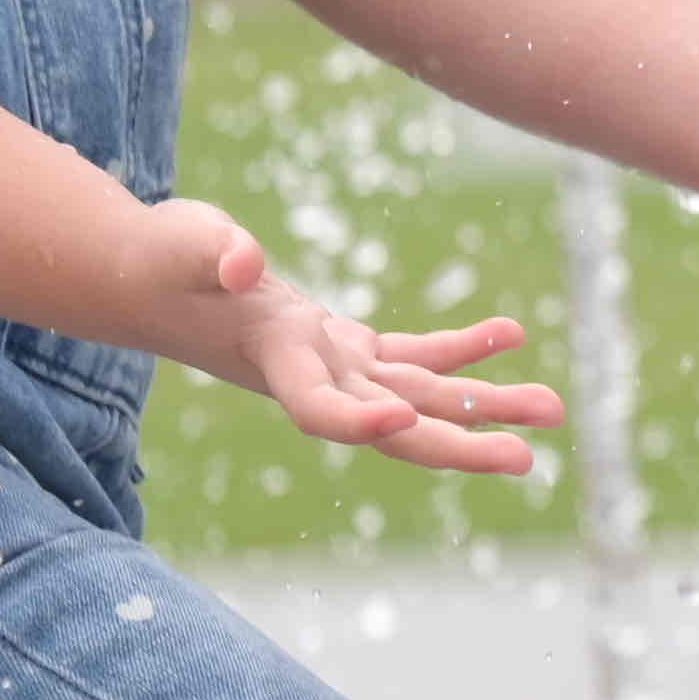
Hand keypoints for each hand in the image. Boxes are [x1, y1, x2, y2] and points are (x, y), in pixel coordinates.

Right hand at [134, 206, 561, 479]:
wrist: (144, 276)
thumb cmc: (160, 256)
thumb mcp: (183, 241)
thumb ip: (214, 252)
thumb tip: (244, 263)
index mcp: (273, 360)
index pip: (320, 407)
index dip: (358, 417)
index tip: (402, 416)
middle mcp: (311, 375)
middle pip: (394, 423)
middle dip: (460, 443)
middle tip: (527, 459)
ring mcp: (331, 364)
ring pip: (420, 394)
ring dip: (485, 403)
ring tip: (554, 409)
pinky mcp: (339, 342)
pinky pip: (411, 354)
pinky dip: (460, 348)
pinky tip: (511, 336)